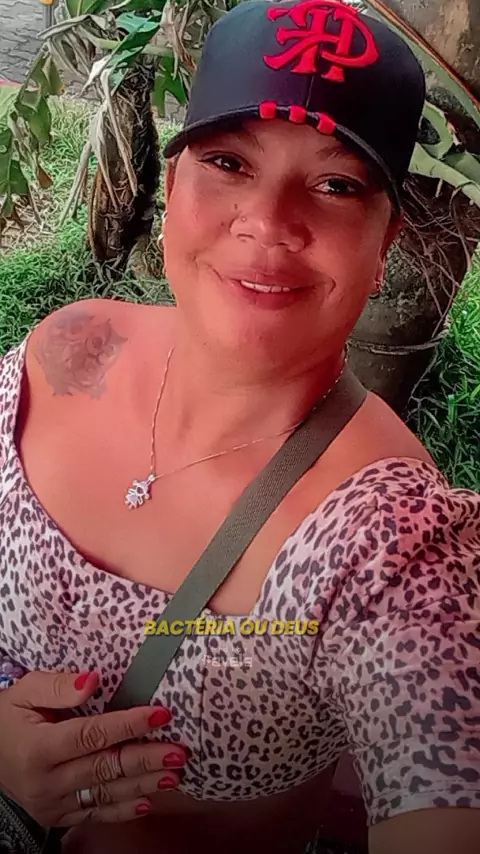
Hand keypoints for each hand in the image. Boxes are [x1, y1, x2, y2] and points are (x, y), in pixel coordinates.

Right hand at [0, 670, 186, 826]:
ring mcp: (53, 804)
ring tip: (174, 774)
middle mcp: (47, 782)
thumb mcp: (24, 692)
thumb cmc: (9, 718)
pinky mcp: (59, 816)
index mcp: (39, 748)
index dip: (127, 725)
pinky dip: (123, 809)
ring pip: (105, 794)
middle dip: (145, 759)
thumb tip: (94, 681)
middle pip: (104, 768)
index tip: (160, 714)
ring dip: (143, 784)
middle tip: (178, 751)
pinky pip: (96, 813)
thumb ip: (58, 686)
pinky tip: (148, 801)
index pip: (90, 735)